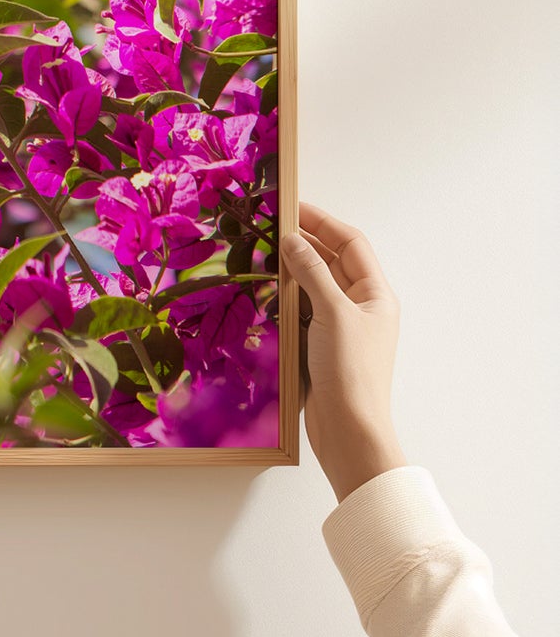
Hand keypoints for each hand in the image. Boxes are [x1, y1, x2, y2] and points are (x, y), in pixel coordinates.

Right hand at [282, 203, 403, 503]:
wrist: (349, 430)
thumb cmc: (351, 373)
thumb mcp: (332, 314)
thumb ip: (311, 273)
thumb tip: (292, 239)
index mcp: (376, 295)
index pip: (351, 243)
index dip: (322, 221)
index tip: (291, 205)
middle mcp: (361, 306)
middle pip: (332, 260)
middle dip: (303, 240)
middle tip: (268, 225)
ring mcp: (340, 326)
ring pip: (314, 283)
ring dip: (291, 267)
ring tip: (261, 251)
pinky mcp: (320, 344)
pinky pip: (301, 308)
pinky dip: (284, 294)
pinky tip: (263, 289)